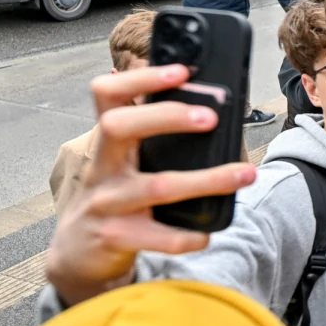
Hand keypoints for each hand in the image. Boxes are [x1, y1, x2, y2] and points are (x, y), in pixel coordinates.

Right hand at [44, 65, 255, 307]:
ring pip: (156, 186)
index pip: (108, 95)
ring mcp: (105, 202)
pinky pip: (156, 235)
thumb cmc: (118, 196)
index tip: (180, 71)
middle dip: (167, 117)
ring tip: (246, 174)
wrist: (79, 254)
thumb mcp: (127, 163)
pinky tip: (207, 232)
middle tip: (211, 118)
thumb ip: (157, 139)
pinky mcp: (114, 236)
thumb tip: (217, 109)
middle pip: (118, 126)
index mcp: (110, 141)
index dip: (140, 78)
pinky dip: (186, 235)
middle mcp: (102, 166)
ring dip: (207, 180)